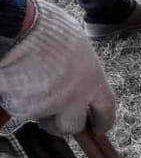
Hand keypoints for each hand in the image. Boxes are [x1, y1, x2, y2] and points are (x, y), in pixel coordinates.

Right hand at [0, 0, 115, 134]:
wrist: (17, 30)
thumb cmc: (47, 28)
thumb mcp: (77, 42)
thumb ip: (82, 65)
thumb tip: (81, 72)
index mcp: (92, 80)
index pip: (105, 111)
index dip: (102, 122)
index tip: (99, 129)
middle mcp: (73, 98)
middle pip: (73, 126)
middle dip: (66, 123)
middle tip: (59, 115)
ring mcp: (48, 106)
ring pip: (46, 122)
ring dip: (44, 115)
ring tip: (36, 94)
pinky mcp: (24, 109)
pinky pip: (25, 113)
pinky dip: (23, 104)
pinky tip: (21, 87)